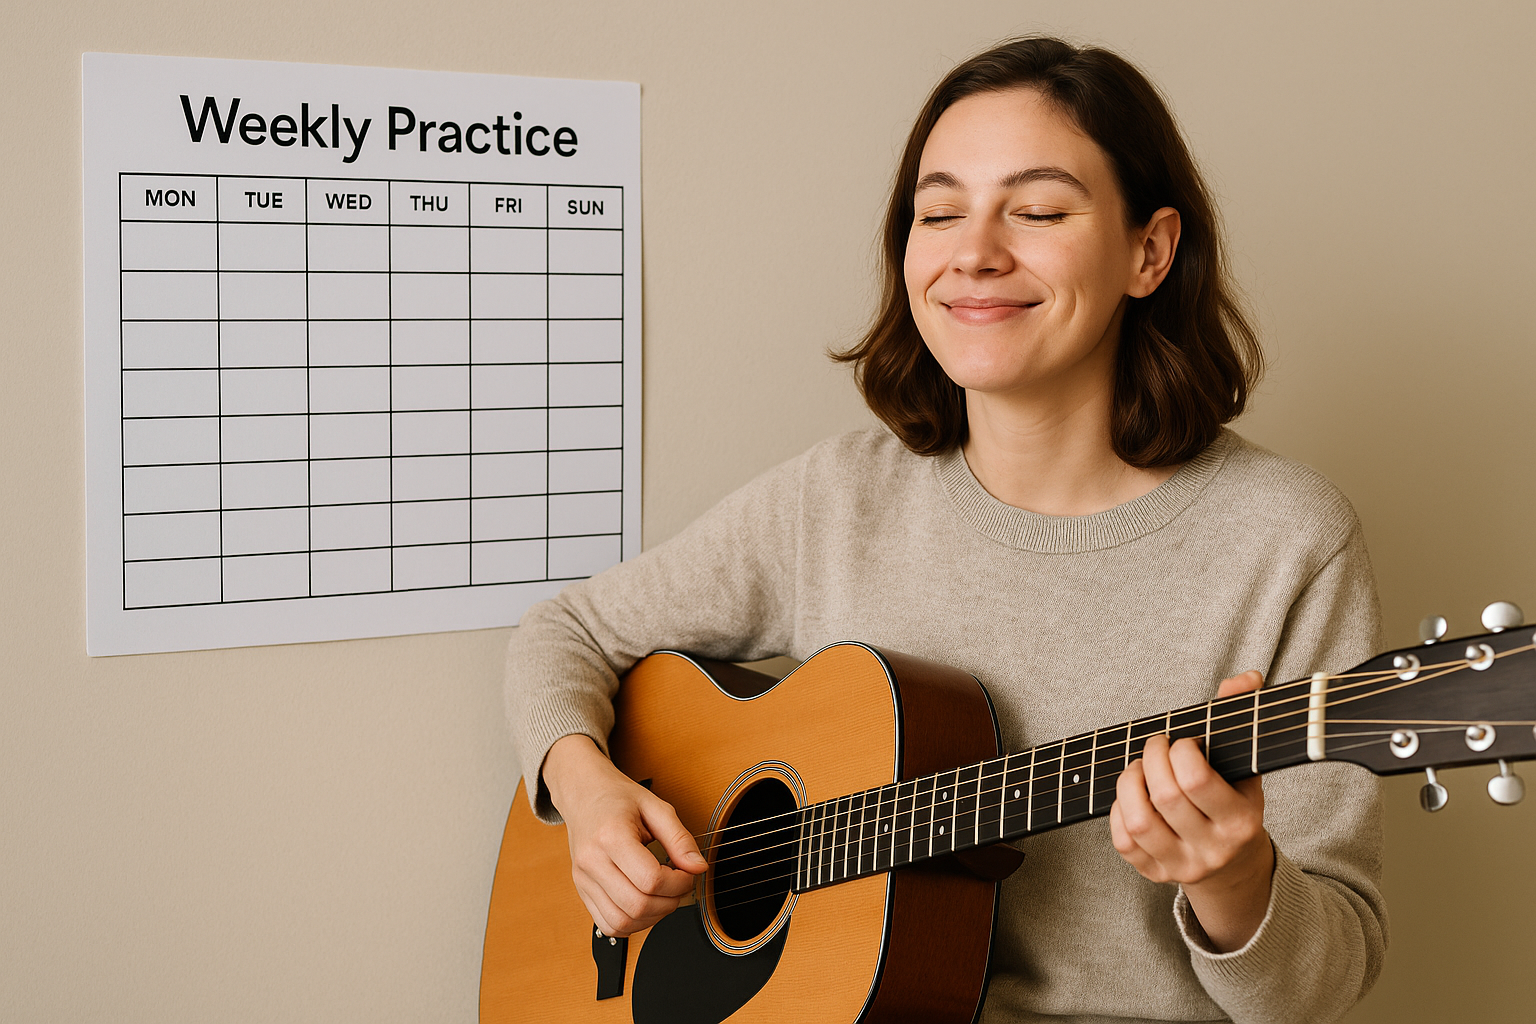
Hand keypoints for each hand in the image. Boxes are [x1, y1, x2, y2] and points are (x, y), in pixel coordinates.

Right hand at [542, 734, 706, 936]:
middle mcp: (592, 861)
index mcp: (611, 836)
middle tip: (678, 886)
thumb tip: (698, 867)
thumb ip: (679, 839)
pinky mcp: (581, 890)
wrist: (584, 794)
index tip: (687, 873)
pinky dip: (631, 924)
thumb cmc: (618, 798)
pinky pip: (607, 925)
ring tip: (662, 896)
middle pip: (637, 905)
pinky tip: (644, 906)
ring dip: (651, 918)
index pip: (650, 880)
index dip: (678, 883)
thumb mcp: (655, 807)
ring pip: (621, 922)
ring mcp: (583, 879)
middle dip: (669, 903)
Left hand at [1109, 670, 1274, 951]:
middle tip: (1156, 745)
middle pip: (1166, 796)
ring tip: (1139, 767)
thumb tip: (1246, 678)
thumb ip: (1241, 717)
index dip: (1181, 751)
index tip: (1183, 741)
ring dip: (1129, 783)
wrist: (1232, 864)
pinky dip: (1117, 810)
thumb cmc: (1233, 800)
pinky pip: (1122, 841)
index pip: (1197, 780)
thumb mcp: (1243, 765)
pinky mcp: (1154, 873)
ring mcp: (1181, 865)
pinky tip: (1132, 795)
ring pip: (1139, 822)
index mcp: (1241, 821)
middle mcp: (1212, 849)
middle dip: (1152, 757)